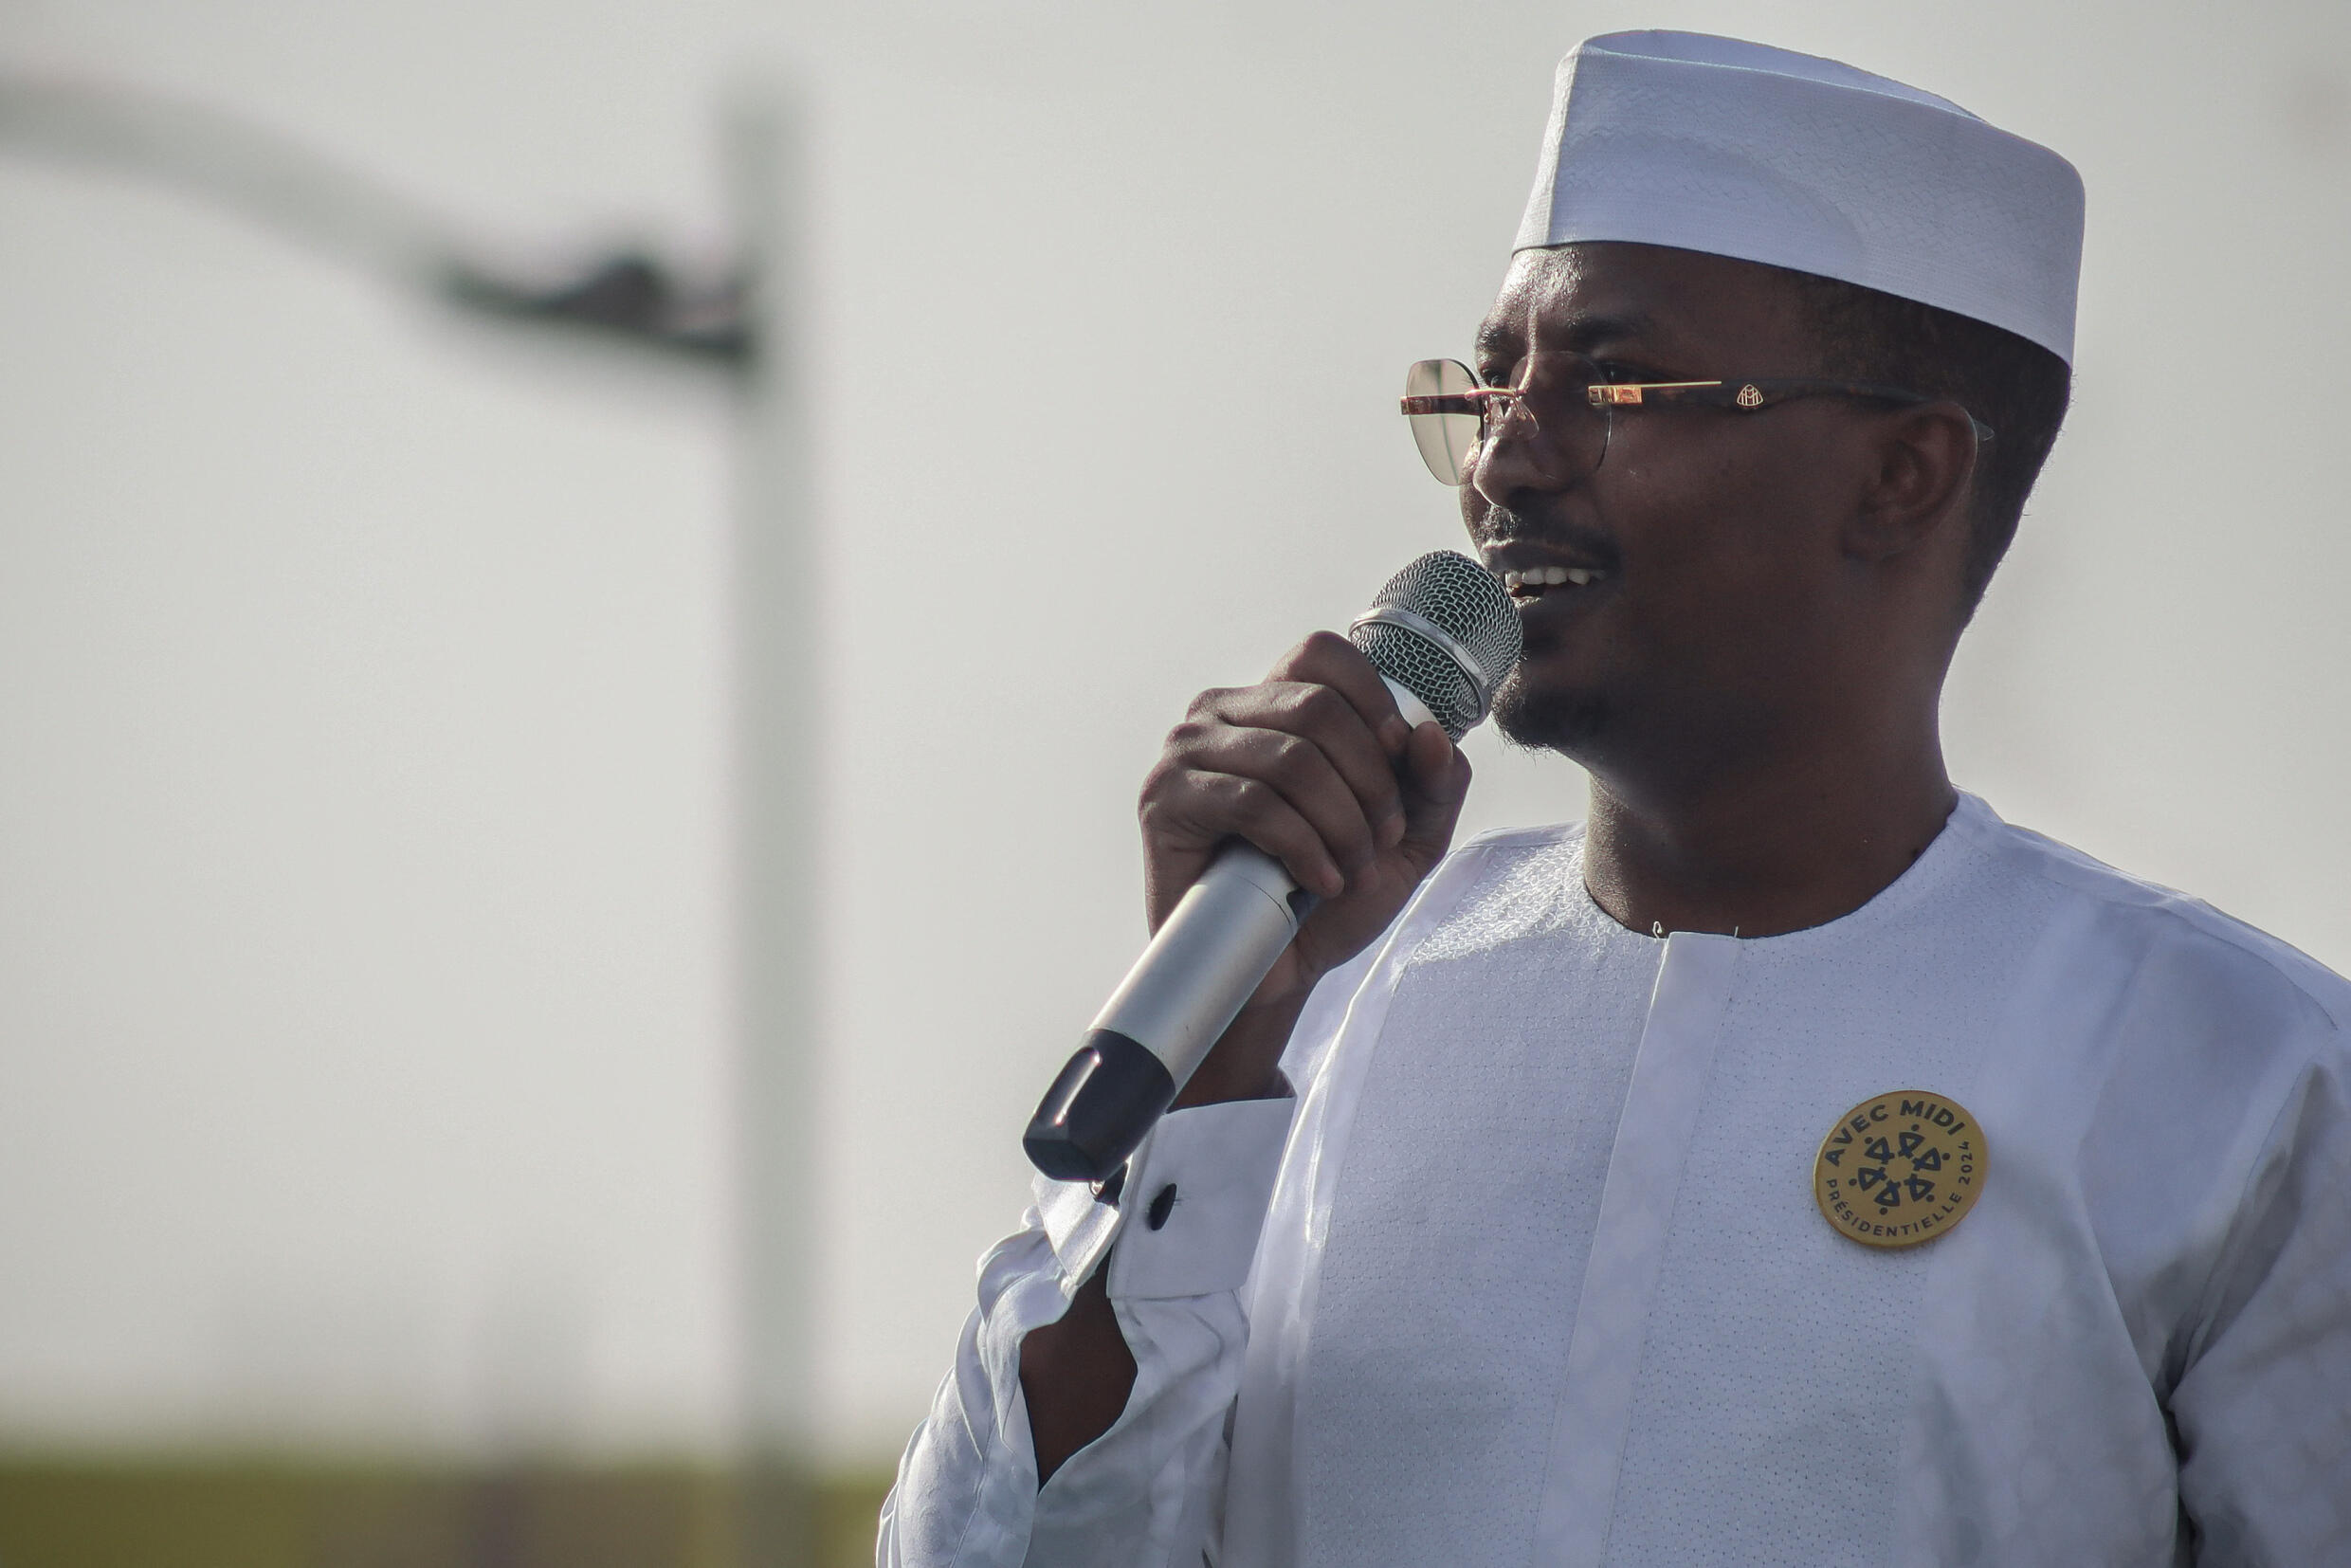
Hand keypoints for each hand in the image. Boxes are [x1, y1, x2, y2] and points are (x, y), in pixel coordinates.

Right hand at [1137, 631, 1472, 1098]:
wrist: (1271, 973)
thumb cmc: (1329, 898)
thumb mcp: (1407, 840)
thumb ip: (1433, 784)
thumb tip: (1429, 734)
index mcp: (1273, 703)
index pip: (1322, 653)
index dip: (1375, 702)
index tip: (1401, 763)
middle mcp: (1223, 713)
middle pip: (1317, 707)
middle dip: (1371, 782)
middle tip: (1382, 840)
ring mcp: (1187, 752)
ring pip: (1291, 759)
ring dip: (1343, 823)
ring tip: (1352, 870)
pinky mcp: (1164, 799)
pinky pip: (1252, 803)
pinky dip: (1304, 847)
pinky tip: (1319, 882)